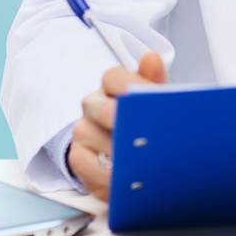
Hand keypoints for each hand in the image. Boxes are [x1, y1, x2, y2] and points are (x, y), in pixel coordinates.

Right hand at [67, 51, 166, 200]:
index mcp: (114, 86)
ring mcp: (82, 130)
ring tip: (137, 158)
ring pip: (88, 134)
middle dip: (119, 118)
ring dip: (113, 148)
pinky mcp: (77, 156)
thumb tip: (151, 58)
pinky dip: (105, 173)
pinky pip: (84, 163)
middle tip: (139, 130)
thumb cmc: (148, 119)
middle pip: (97, 106)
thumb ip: (155, 80)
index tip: (148, 96)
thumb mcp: (158, 99)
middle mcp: (94, 105)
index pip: (113, 77)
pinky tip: (124, 177)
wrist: (133, 150)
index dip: (130, 85)